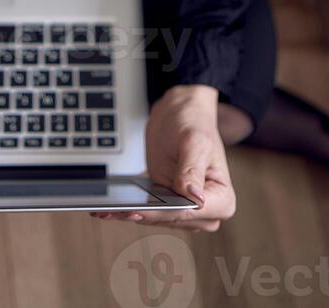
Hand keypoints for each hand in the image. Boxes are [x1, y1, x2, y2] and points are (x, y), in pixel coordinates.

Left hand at [91, 84, 235, 231]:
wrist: (181, 110)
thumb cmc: (194, 121)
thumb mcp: (194, 141)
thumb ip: (192, 170)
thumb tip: (195, 198)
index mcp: (222, 199)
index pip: (188, 212)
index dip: (161, 212)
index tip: (137, 210)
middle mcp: (206, 210)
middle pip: (170, 218)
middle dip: (143, 214)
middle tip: (115, 210)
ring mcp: (186, 207)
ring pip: (156, 218)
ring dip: (132, 214)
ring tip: (106, 210)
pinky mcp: (168, 200)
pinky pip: (149, 209)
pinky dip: (130, 208)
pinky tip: (109, 208)